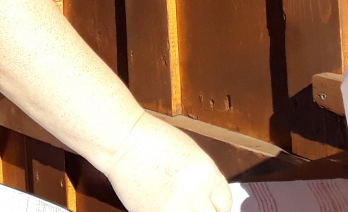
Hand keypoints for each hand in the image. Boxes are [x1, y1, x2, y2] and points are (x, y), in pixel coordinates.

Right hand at [99, 112, 231, 211]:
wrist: (122, 141)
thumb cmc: (154, 141)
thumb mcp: (192, 155)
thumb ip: (205, 180)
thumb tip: (211, 201)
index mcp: (206, 174)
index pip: (225, 204)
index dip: (216, 204)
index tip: (209, 204)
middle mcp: (193, 194)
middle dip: (205, 211)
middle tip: (194, 204)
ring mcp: (172, 208)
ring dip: (186, 211)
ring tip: (175, 200)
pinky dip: (168, 211)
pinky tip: (160, 201)